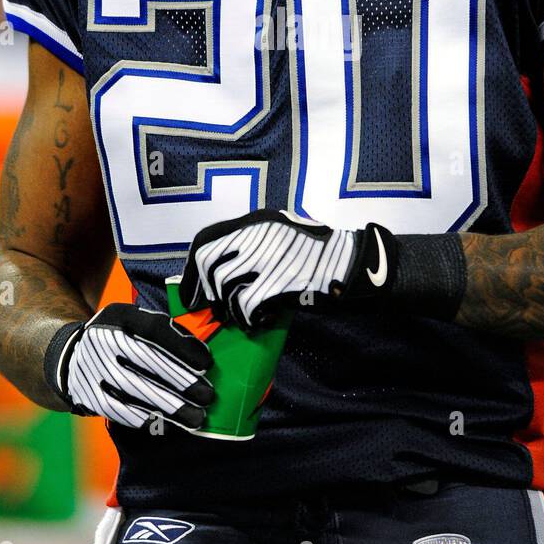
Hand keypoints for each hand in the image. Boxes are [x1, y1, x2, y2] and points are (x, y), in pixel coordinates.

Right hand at [44, 302, 214, 431]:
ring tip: (197, 417)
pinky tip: (172, 425)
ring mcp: (94, 370)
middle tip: (208, 396)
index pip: (155, 331)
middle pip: (148, 363)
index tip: (207, 364)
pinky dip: (150, 420)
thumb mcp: (135, 320)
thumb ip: (164, 329)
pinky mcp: (91, 397)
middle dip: (182, 382)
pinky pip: (124, 412)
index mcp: (118, 316)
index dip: (183, 348)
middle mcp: (102, 341)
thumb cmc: (119, 338)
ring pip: (138, 392)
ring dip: (171, 408)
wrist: (71, 358)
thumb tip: (200, 353)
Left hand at [178, 208, 397, 330]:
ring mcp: (268, 257)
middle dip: (208, 293)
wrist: (351, 263)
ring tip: (250, 316)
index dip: (192, 270)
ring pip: (226, 288)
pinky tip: (265, 321)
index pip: (205, 241)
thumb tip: (217, 274)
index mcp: (256, 221)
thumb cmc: (316, 254)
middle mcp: (258, 235)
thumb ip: (252, 246)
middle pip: (210, 265)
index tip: (191, 293)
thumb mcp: (280, 236)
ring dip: (233, 310)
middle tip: (217, 311)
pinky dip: (251, 320)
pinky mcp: (278, 282)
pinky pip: (246, 307)